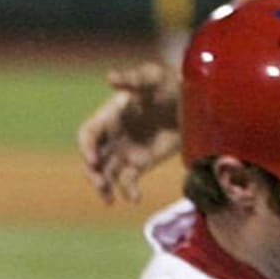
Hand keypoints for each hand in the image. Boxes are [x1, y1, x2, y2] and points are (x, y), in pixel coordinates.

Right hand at [76, 62, 181, 204]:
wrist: (193, 103)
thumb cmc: (169, 84)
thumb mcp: (153, 78)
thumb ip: (133, 79)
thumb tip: (110, 78)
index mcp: (109, 116)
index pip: (88, 134)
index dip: (87, 147)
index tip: (93, 160)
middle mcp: (113, 136)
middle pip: (93, 159)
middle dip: (92, 173)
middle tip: (101, 185)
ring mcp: (126, 151)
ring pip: (107, 173)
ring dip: (104, 187)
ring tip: (109, 200)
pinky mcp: (141, 164)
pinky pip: (129, 181)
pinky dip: (129, 191)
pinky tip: (134, 199)